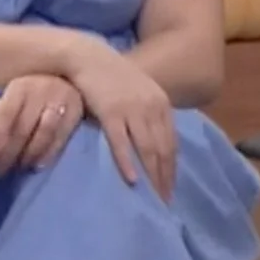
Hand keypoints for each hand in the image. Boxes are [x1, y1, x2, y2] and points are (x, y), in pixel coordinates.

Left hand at [0, 74, 82, 174]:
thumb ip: (4, 114)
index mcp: (20, 87)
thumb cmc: (33, 92)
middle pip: (22, 128)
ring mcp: (61, 101)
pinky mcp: (76, 112)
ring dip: (29, 156)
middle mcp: (41, 92)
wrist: (70, 79)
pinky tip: (38, 165)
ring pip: (43, 134)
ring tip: (18, 170)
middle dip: (9, 154)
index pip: (4, 117)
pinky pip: (61, 138)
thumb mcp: (16, 95)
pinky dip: (49, 154)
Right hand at [66, 42, 176, 199]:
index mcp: (161, 104)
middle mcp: (152, 107)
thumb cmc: (110, 78)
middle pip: (162, 149)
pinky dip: (128, 162)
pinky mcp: (111, 112)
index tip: (171, 189)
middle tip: (164, 202)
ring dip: (152, 176)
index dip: (172, 168)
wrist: (88, 57)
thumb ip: (147, 116)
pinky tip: (132, 180)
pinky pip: (122, 142)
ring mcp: (133, 109)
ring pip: (147, 149)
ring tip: (152, 198)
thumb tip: (151, 144)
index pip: (171, 143)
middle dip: (164, 177)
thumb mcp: (138, 94)